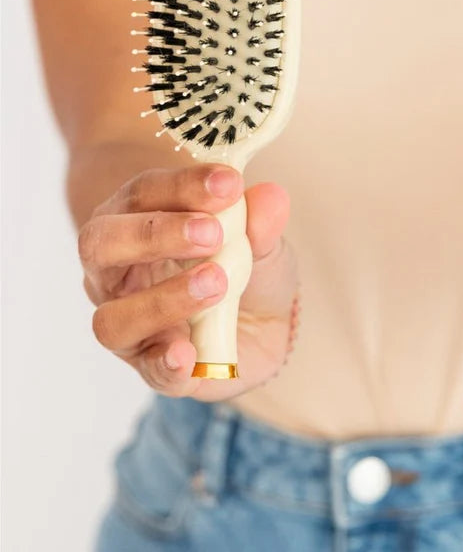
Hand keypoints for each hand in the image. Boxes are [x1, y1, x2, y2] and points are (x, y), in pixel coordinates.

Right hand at [79, 165, 297, 400]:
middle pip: (102, 245)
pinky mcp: (153, 366)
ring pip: (114, 315)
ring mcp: (129, 323)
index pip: (142, 194)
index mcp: (139, 222)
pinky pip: (147, 370)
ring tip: (216, 282)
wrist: (263, 325)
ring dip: (164, 298)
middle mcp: (118, 272)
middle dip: (154, 234)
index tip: (228, 183)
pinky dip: (165, 362)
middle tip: (211, 233)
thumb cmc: (247, 268)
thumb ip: (262, 222)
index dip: (181, 186)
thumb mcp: (264, 240)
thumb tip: (271, 196)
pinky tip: (188, 352)